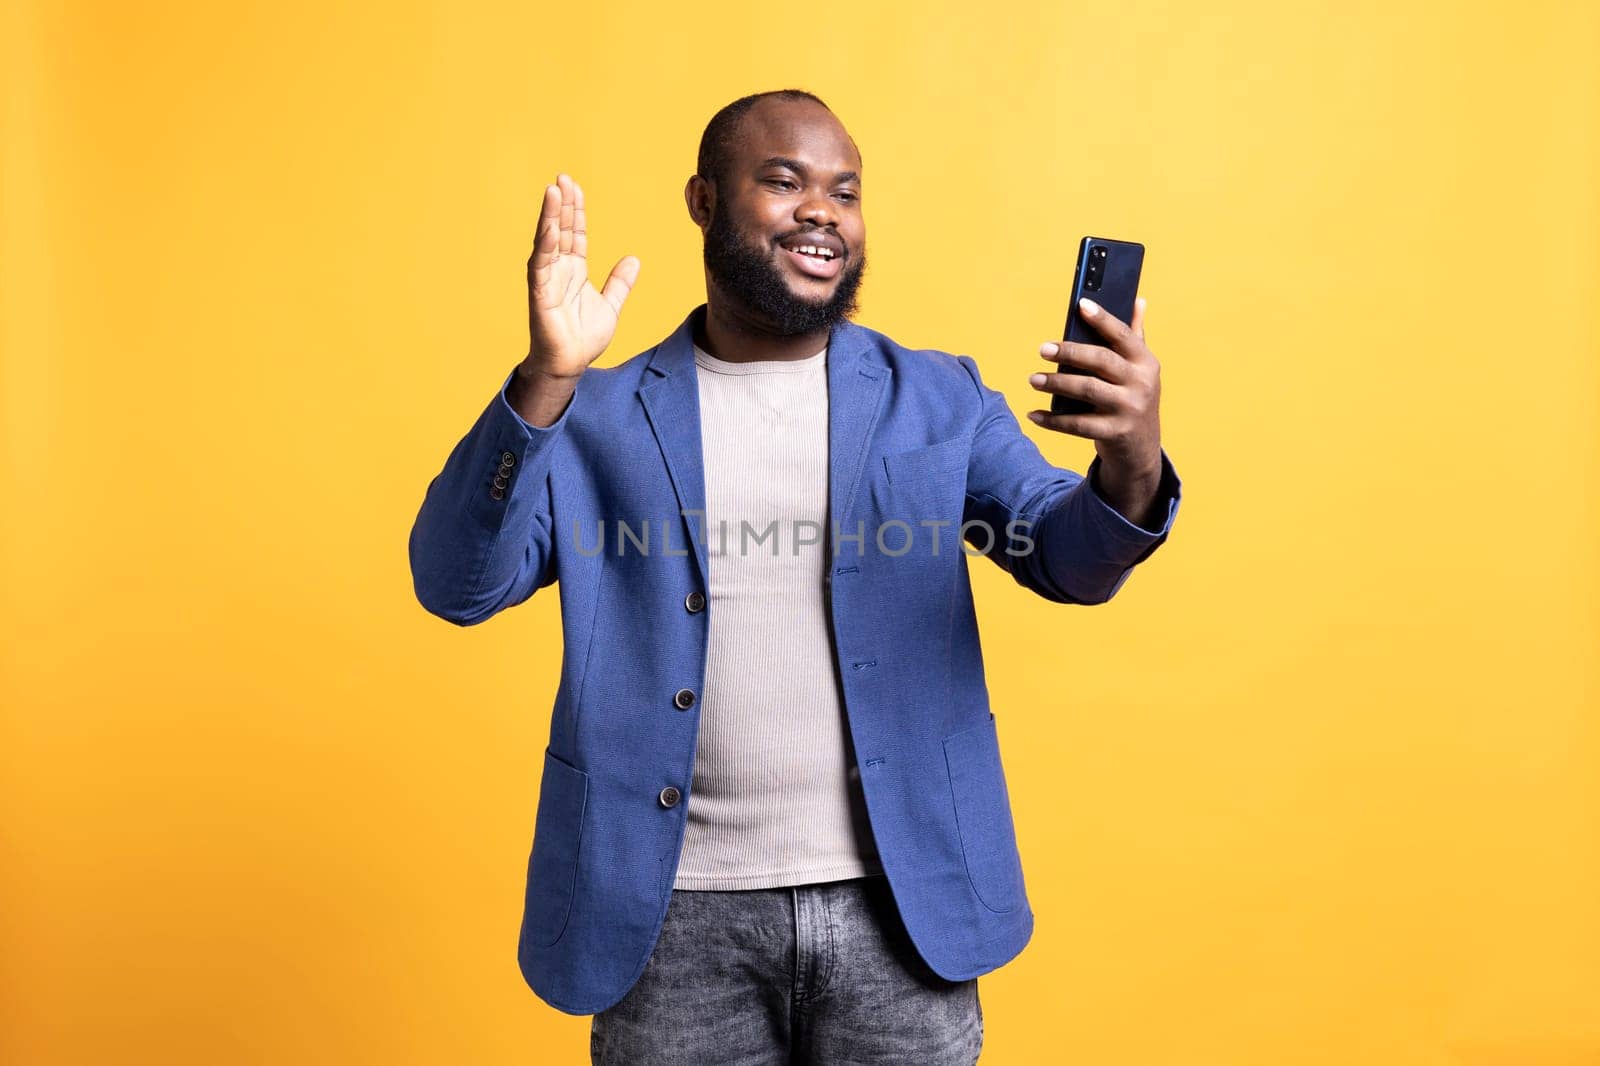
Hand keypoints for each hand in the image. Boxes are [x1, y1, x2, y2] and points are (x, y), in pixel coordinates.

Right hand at [521, 173, 640, 380]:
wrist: (570, 365)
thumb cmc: (583, 338)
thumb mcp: (611, 306)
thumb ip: (620, 283)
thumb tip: (634, 259)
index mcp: (574, 270)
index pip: (574, 233)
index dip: (575, 210)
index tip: (575, 186)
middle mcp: (558, 271)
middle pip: (559, 230)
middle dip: (561, 204)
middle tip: (562, 177)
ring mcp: (547, 281)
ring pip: (547, 242)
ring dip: (549, 217)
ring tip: (552, 191)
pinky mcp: (539, 295)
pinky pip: (541, 266)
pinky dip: (545, 247)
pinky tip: (549, 228)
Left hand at [1027, 296, 1161, 480]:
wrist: (1141, 448)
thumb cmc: (1133, 399)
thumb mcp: (1140, 370)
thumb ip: (1135, 336)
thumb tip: (1138, 301)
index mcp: (1146, 362)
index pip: (1123, 335)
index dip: (1103, 318)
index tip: (1080, 304)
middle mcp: (1142, 383)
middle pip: (1101, 361)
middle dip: (1070, 352)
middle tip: (1043, 349)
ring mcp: (1129, 409)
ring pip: (1088, 390)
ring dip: (1057, 384)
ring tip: (1033, 380)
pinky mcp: (1115, 433)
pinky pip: (1078, 425)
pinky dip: (1053, 420)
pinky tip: (1033, 414)